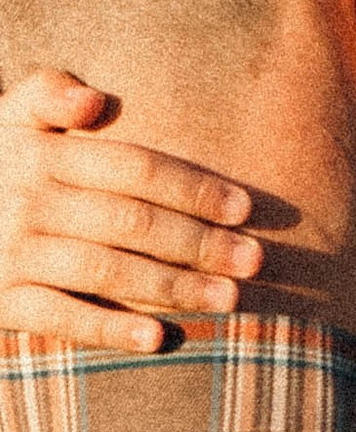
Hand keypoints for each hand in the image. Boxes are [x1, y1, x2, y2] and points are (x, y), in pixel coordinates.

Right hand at [0, 70, 264, 349]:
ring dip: (170, 286)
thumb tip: (94, 101)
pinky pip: (59, 316)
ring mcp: (12, 252)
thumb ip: (47, 93)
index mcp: (41, 153)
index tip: (244, 208)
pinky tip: (156, 338)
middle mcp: (28, 200)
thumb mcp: (7, 119)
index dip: (191, 187)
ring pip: (105, 269)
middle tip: (256, 260)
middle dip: (198, 241)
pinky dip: (108, 327)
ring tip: (227, 299)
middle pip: (130, 220)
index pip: (132, 167)